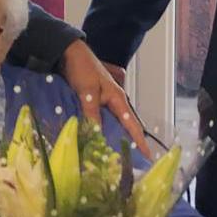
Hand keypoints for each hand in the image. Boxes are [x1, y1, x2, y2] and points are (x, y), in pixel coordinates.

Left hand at [59, 41, 150, 157]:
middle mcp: (113, 101)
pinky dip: (97, 129)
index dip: (140, 140)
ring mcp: (103, 101)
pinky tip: (93, 139)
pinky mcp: (92, 101)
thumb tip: (98, 134)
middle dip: (127, 143)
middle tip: (128, 163)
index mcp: (117, 98)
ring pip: (110, 123)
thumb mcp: (87, 91)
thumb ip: (92, 112)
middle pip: (123, 126)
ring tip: (110, 156)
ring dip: (110, 137)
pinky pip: (98, 119)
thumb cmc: (82, 68)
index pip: (132, 123)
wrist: (68, 53)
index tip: (148, 156)